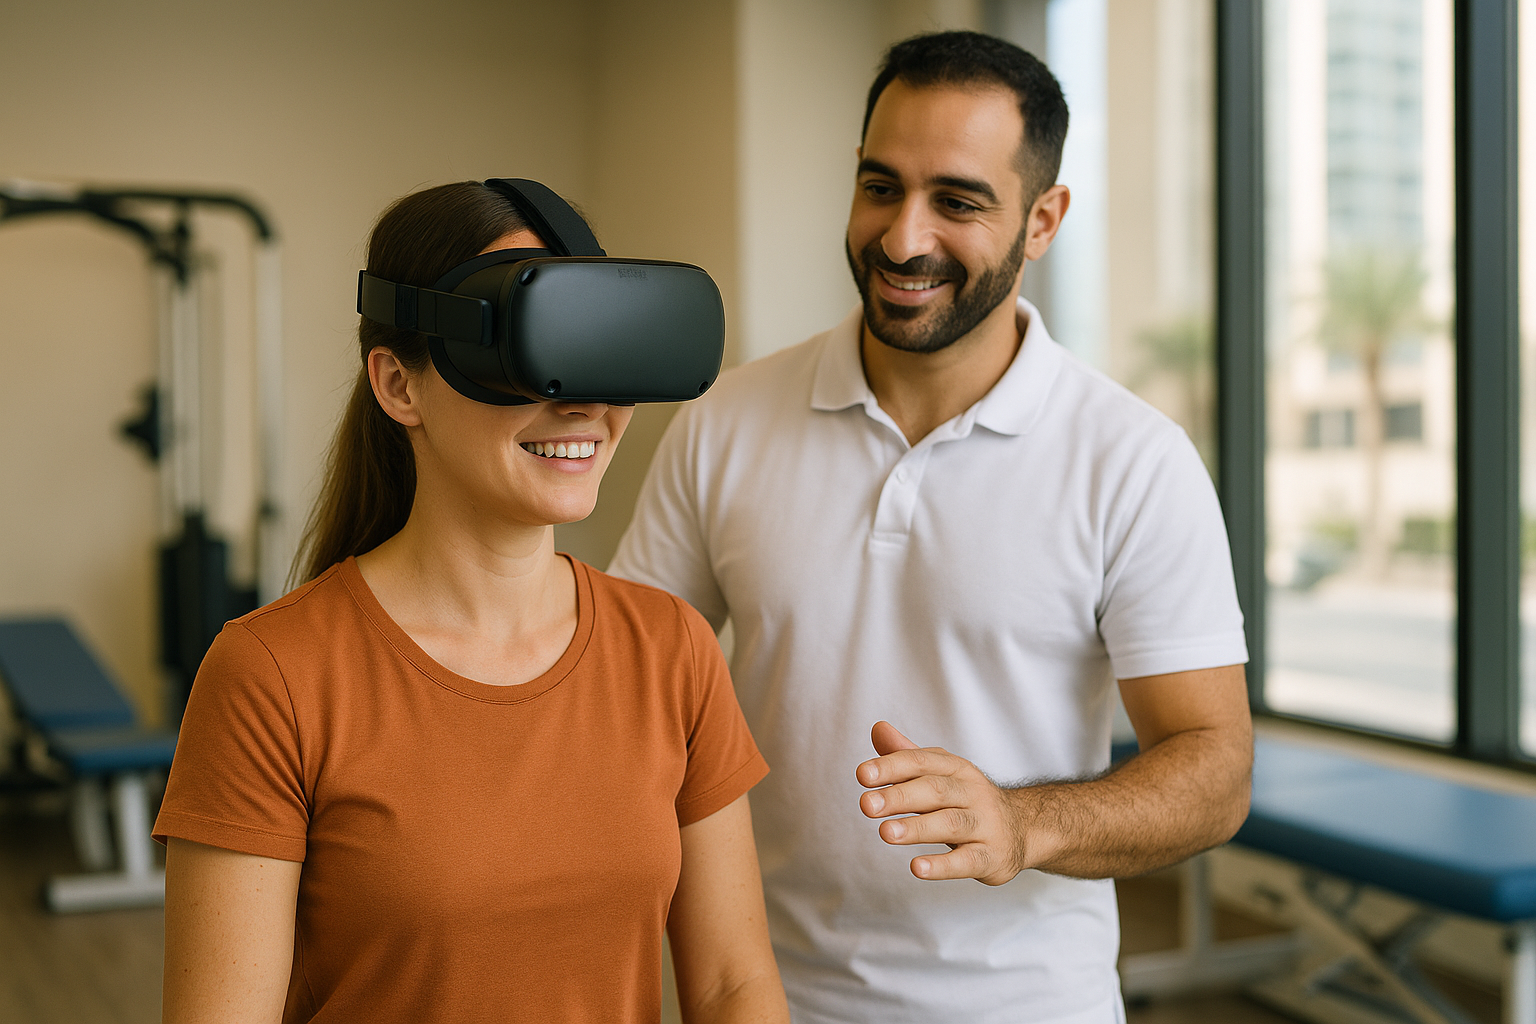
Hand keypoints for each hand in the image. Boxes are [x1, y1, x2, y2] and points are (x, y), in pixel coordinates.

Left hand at [856, 721, 1032, 884]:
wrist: (1024, 828)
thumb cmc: (967, 799)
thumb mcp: (941, 774)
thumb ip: (906, 756)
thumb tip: (877, 729)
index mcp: (956, 769)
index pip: (922, 763)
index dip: (892, 767)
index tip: (862, 775)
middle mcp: (972, 793)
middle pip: (936, 791)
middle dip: (900, 796)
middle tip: (866, 805)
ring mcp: (984, 826)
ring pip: (951, 824)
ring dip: (917, 828)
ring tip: (886, 833)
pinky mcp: (991, 857)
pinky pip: (967, 861)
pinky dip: (942, 865)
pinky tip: (917, 867)